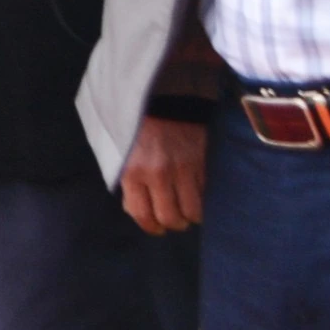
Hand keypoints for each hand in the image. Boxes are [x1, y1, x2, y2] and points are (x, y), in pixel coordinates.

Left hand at [119, 116, 205, 234]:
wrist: (161, 102)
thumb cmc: (138, 133)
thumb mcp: (124, 158)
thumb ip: (131, 187)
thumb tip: (141, 214)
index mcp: (133, 173)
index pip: (144, 215)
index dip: (152, 227)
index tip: (157, 227)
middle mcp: (157, 173)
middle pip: (171, 218)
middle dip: (173, 223)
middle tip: (174, 217)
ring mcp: (182, 168)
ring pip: (193, 212)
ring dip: (191, 215)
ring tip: (187, 207)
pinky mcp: (201, 162)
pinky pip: (206, 194)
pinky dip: (202, 199)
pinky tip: (196, 192)